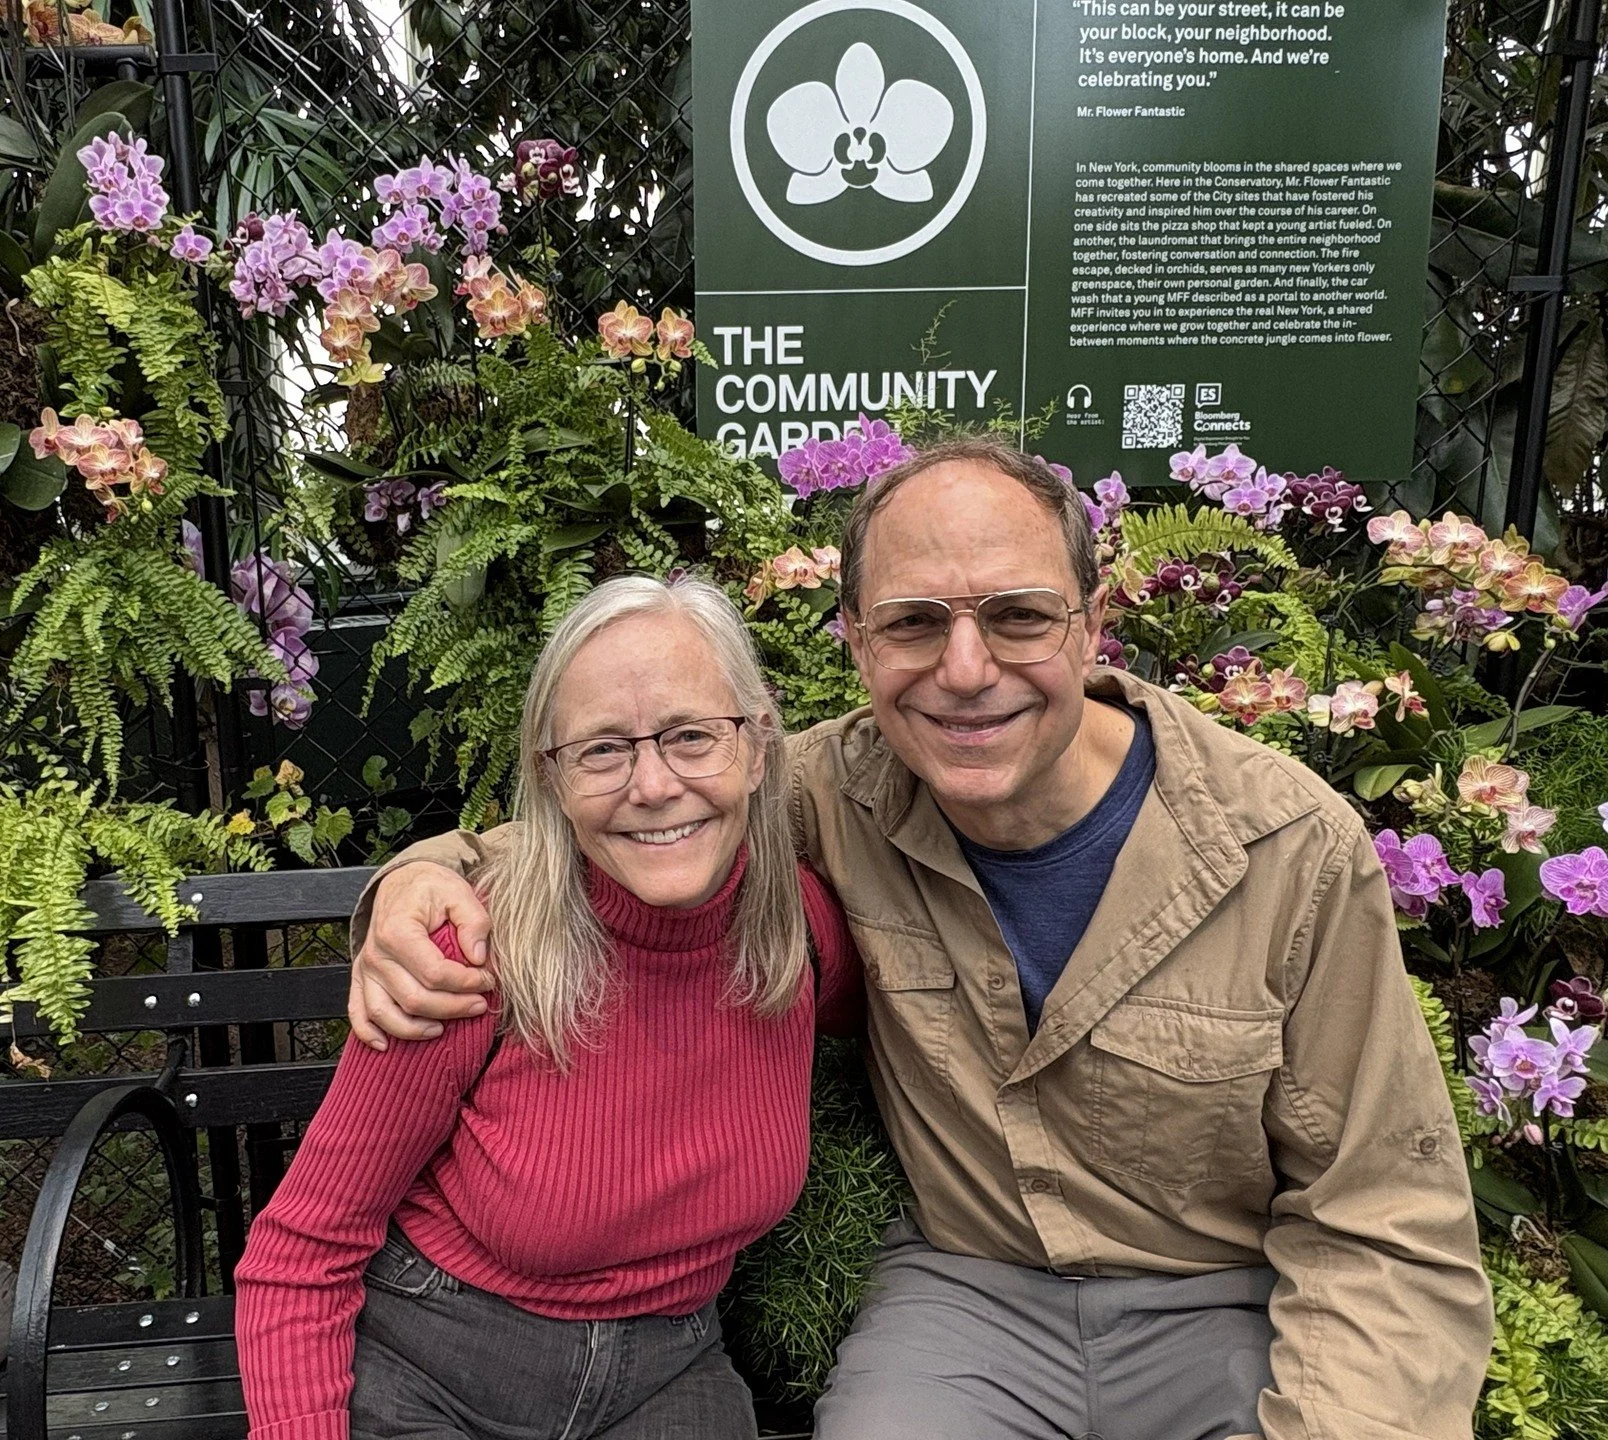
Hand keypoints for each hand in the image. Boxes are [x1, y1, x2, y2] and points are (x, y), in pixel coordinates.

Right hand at [349, 862, 494, 1049]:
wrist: (402, 883)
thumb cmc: (431, 889)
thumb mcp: (458, 892)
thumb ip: (474, 920)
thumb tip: (479, 956)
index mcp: (399, 931)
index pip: (435, 973)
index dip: (466, 983)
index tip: (488, 980)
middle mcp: (377, 954)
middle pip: (414, 998)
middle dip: (453, 1008)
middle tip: (479, 1004)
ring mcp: (366, 969)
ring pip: (385, 1013)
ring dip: (416, 1029)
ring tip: (444, 1029)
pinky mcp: (362, 978)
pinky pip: (358, 1012)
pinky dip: (369, 1032)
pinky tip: (386, 1045)